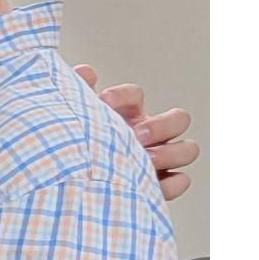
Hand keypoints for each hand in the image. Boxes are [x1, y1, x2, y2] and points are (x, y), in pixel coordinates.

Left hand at [75, 66, 198, 204]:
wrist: (70, 187)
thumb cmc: (74, 150)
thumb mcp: (73, 123)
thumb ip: (77, 97)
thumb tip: (85, 72)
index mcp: (127, 115)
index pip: (135, 95)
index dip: (123, 97)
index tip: (103, 104)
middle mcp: (149, 134)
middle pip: (179, 119)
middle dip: (160, 126)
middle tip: (135, 137)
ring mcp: (160, 160)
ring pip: (188, 149)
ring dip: (170, 154)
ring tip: (145, 162)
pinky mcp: (160, 186)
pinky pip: (181, 181)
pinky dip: (170, 184)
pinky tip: (149, 186)